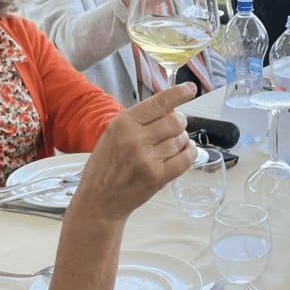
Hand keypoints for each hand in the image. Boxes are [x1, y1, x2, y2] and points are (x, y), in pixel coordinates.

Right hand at [71, 83, 196, 219]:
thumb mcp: (113, 135)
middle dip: (179, 122)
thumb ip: (138, 121)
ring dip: (181, 140)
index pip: (158, 103)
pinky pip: (185, 159)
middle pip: (175, 121)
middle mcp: (135, 139)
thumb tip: (169, 108)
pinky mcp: (157, 177)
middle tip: (174, 128)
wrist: (98, 200)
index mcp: (123, 124)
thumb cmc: (105, 167)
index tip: (190, 89)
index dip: (178, 93)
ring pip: (181, 139)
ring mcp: (147, 159)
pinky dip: (189, 153)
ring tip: (170, 145)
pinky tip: (184, 152)